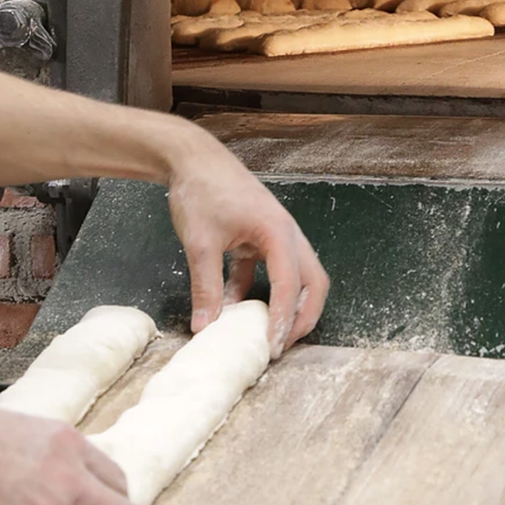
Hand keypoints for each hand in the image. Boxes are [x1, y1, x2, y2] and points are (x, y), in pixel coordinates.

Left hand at [167, 135, 329, 358]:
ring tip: (270, 332)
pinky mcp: (261, 238)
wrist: (191, 158)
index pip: (291, 284)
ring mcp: (276, 236)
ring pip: (298, 278)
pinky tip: (234, 306)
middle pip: (313, 283)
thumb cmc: (201, 191)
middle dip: (304, 316)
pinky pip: (271, 271)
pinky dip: (260, 292)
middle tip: (284, 345)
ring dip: (288, 305)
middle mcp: (286, 235)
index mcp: (278, 233)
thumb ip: (206, 286)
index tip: (273, 346)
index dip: (285, 319)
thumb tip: (205, 326)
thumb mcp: (200, 242)